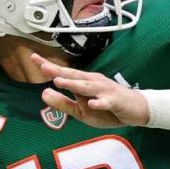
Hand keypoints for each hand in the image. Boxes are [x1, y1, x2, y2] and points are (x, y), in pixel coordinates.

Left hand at [32, 53, 148, 128]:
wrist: (136, 110)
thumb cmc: (107, 109)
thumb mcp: (80, 110)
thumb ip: (62, 103)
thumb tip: (43, 93)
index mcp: (84, 83)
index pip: (64, 73)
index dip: (50, 67)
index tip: (34, 58)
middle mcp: (93, 82)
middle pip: (74, 75)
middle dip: (59, 71)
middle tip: (43, 66)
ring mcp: (105, 91)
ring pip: (88, 87)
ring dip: (74, 83)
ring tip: (60, 81)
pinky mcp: (116, 101)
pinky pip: (107, 102)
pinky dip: (99, 103)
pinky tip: (92, 104)